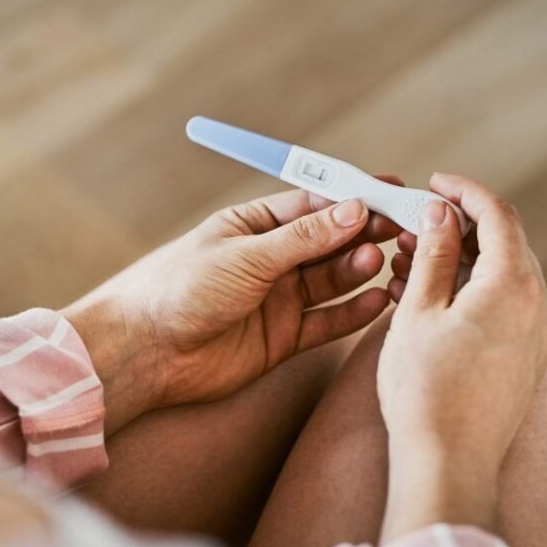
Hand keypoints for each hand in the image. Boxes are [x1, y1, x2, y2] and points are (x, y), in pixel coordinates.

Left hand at [63, 182, 402, 432]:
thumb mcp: (244, 255)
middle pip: (329, 241)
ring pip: (332, 281)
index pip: (313, 204)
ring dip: (359, 269)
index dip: (352, 199)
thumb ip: (302, 238)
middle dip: (364, 234)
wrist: (147, 352)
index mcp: (254, 225)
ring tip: (380, 261)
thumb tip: (353, 209)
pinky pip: (328, 323)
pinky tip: (379, 301)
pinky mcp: (283, 338)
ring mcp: (278, 299)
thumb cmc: (181, 289)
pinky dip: (354, 313)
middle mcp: (270, 260)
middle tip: (400, 229)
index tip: (391, 194)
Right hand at [378, 173, 546, 538]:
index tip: (434, 183)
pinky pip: (501, 306)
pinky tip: (427, 299)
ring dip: (458, 261)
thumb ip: (432, 255)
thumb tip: (438, 215)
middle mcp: (536, 306)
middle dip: (456, 228)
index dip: (464, 191)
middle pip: (503, 244)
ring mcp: (535, 335)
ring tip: (407, 264)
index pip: (498, 215)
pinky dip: (467, 291)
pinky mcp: (525, 358)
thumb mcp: (418, 310)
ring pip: (499, 276)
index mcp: (513, 286)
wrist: (448, 462)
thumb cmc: (426, 390)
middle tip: (410, 227)